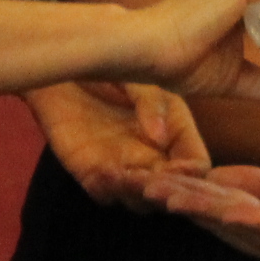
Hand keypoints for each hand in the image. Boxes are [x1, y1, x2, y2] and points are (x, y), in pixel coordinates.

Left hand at [26, 80, 209, 207]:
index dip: (192, 174)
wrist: (62, 64)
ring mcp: (123, 166)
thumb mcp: (137, 76)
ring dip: (135, 194)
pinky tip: (103, 173)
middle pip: (171, 190)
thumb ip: (150, 103)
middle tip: (151, 180)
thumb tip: (160, 138)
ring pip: (139, 200)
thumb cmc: (106, 60)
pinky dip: (107, 190)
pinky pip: (104, 194)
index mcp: (176, 130)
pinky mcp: (91, 172)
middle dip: (164, 191)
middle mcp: (153, 154)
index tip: (179, 169)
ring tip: (125, 175)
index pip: (196, 164)